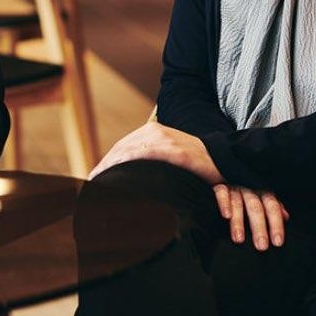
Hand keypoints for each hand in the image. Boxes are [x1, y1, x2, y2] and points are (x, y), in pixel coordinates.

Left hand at [90, 119, 222, 183]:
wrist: (224, 157)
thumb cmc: (196, 162)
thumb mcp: (169, 156)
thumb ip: (152, 160)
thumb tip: (133, 176)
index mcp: (152, 131)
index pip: (122, 147)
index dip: (107, 163)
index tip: (94, 178)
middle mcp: (155, 131)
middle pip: (121, 150)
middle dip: (104, 167)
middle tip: (91, 184)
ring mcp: (164, 139)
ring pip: (129, 152)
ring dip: (111, 167)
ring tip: (99, 184)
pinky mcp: (174, 151)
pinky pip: (146, 156)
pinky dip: (129, 164)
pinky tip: (119, 175)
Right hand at [213, 184, 288, 250]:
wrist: (225, 162)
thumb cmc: (246, 179)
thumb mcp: (262, 189)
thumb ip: (274, 203)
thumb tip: (286, 216)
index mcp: (262, 189)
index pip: (273, 207)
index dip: (276, 224)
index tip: (277, 242)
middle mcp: (250, 187)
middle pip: (256, 208)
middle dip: (259, 228)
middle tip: (261, 246)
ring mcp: (234, 185)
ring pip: (238, 203)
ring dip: (238, 222)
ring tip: (239, 239)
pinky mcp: (219, 183)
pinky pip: (221, 192)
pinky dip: (224, 203)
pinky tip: (226, 215)